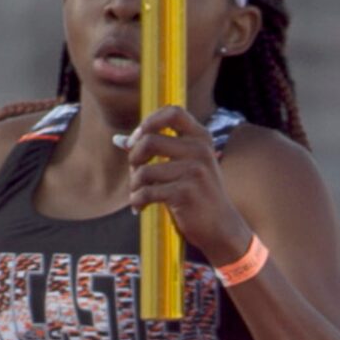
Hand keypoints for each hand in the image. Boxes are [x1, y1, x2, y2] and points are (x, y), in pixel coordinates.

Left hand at [127, 107, 252, 267]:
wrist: (220, 227)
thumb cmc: (198, 196)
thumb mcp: (185, 166)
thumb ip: (157, 151)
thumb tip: (119, 140)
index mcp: (201, 137)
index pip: (172, 112)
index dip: (148, 122)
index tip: (136, 140)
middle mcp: (200, 150)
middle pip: (149, 140)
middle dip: (134, 158)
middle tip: (135, 174)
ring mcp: (194, 171)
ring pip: (145, 170)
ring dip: (134, 185)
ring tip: (137, 195)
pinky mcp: (185, 193)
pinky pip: (147, 192)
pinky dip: (137, 201)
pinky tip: (139, 208)